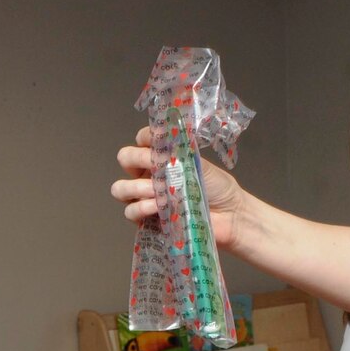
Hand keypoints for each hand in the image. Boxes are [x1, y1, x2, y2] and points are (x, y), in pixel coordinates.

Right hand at [114, 126, 248, 252]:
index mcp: (161, 156)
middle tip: (154, 165)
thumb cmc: (217, 187)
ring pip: (120, 188)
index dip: (145, 137)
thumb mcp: (197, 161)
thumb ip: (177, 148)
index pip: (142, 138)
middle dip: (136, 159)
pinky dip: (141, 207)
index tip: (156, 141)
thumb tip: (161, 130)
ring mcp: (146, 197)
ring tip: (155, 190)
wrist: (229, 215)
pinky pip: (130, 211)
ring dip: (135, 186)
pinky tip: (156, 207)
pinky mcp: (147, 220)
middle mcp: (149, 174)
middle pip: (125, 159)